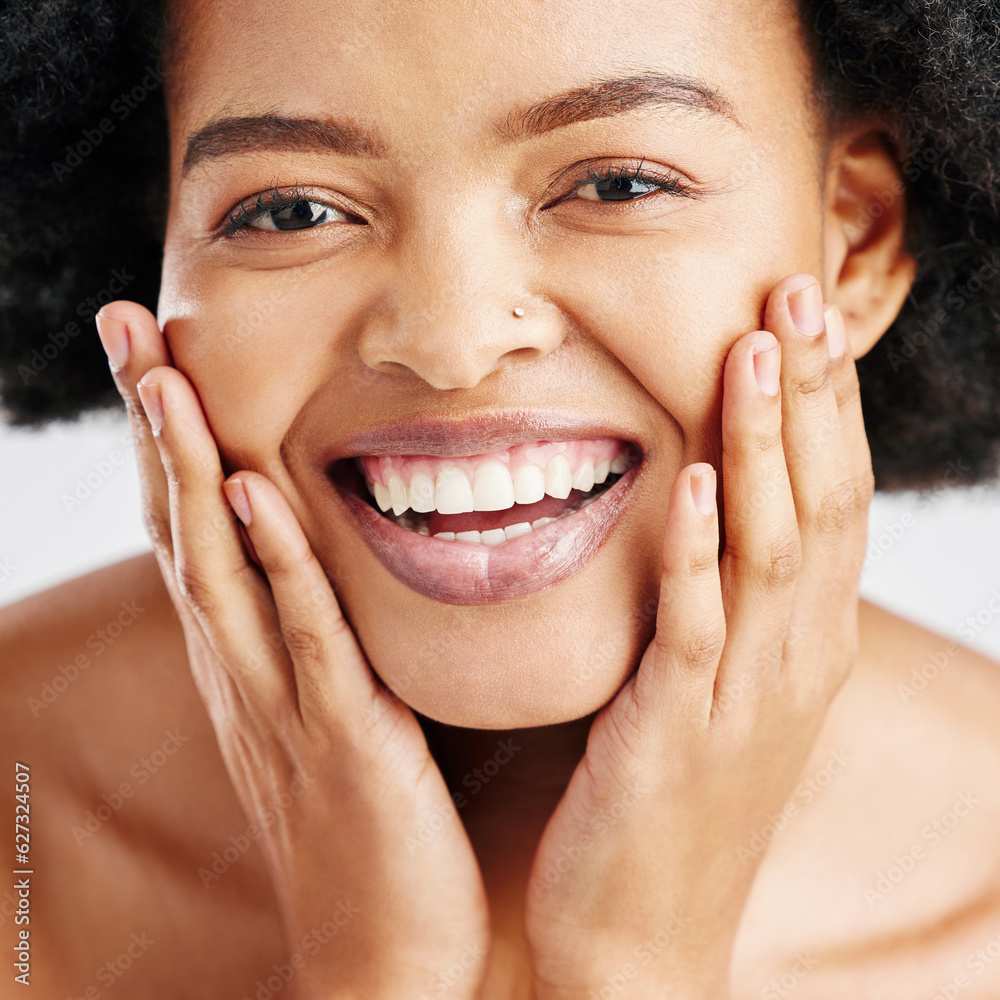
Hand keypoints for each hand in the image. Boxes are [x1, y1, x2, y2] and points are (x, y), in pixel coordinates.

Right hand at [95, 302, 489, 999]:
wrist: (384, 954)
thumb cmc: (371, 827)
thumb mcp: (335, 716)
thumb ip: (324, 643)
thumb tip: (332, 569)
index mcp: (252, 666)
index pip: (195, 535)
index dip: (166, 446)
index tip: (152, 357)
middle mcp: (248, 675)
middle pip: (184, 531)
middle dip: (152, 428)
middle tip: (125, 327)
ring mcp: (284, 706)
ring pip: (221, 570)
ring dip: (185, 470)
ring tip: (162, 378)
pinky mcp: (342, 739)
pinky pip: (305, 638)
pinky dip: (274, 563)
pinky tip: (249, 493)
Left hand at [523, 274, 871, 999]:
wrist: (642, 931)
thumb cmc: (673, 796)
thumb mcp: (717, 685)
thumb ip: (723, 602)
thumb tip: (708, 509)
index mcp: (804, 641)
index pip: (830, 497)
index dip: (824, 403)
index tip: (804, 311)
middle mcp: (795, 657)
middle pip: (819, 500)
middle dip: (812, 393)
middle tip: (799, 288)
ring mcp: (746, 694)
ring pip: (770, 547)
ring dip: (766, 443)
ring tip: (755, 346)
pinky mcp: (681, 728)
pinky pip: (696, 625)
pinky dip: (701, 550)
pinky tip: (698, 480)